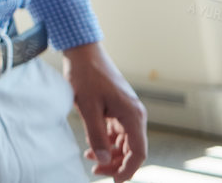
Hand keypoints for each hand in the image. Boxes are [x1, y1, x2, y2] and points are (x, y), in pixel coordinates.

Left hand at [64, 42, 145, 180]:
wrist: (82, 51)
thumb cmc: (86, 75)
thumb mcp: (88, 108)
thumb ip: (96, 136)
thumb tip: (104, 160)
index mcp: (133, 115)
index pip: (139, 152)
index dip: (128, 169)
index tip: (114, 181)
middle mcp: (134, 114)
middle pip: (132, 149)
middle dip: (116, 163)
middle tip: (96, 170)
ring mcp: (126, 110)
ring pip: (123, 141)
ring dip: (110, 153)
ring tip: (91, 158)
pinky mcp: (117, 107)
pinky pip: (116, 131)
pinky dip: (107, 140)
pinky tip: (93, 146)